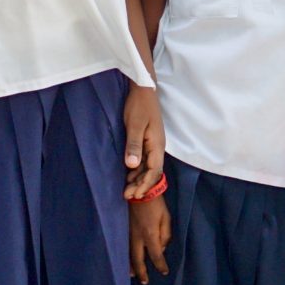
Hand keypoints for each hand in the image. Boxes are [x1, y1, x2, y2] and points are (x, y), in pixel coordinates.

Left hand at [121, 84, 164, 200]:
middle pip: (152, 172)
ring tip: (127, 189)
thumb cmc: (139, 106)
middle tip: (127, 196)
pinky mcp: (147, 140)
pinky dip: (137, 169)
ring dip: (138, 179)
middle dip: (141, 185)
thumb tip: (131, 166)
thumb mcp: (135, 125)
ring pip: (148, 167)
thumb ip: (134, 145)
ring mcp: (153, 144)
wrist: (143, 89)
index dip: (145, 184)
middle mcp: (157, 147)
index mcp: (157, 145)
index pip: (154, 171)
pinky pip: (144, 160)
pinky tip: (128, 174)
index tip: (134, 194)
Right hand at [128, 193, 171, 284]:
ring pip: (128, 254)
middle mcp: (137, 236)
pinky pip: (124, 246)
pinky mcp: (123, 229)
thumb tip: (161, 249)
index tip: (164, 272)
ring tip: (132, 276)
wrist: (139, 190)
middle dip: (141, 272)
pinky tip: (125, 260)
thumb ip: (165, 235)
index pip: (156, 255)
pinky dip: (125, 255)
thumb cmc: (156, 204)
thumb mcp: (166, 218)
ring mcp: (128, 233)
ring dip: (130, 266)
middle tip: (144, 282)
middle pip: (138, 259)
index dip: (160, 265)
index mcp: (150, 234)